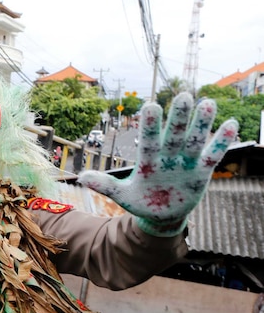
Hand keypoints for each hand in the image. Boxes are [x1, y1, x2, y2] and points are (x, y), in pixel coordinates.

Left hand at [78, 93, 237, 235]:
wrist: (161, 215)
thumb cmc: (141, 201)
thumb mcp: (123, 196)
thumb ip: (105, 185)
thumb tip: (81, 177)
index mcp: (148, 161)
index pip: (148, 141)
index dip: (150, 126)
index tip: (150, 106)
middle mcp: (168, 156)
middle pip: (173, 135)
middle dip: (178, 118)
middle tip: (184, 96)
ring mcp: (185, 162)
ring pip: (194, 140)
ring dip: (202, 124)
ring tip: (209, 103)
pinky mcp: (201, 171)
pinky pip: (213, 154)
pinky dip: (221, 141)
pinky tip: (231, 123)